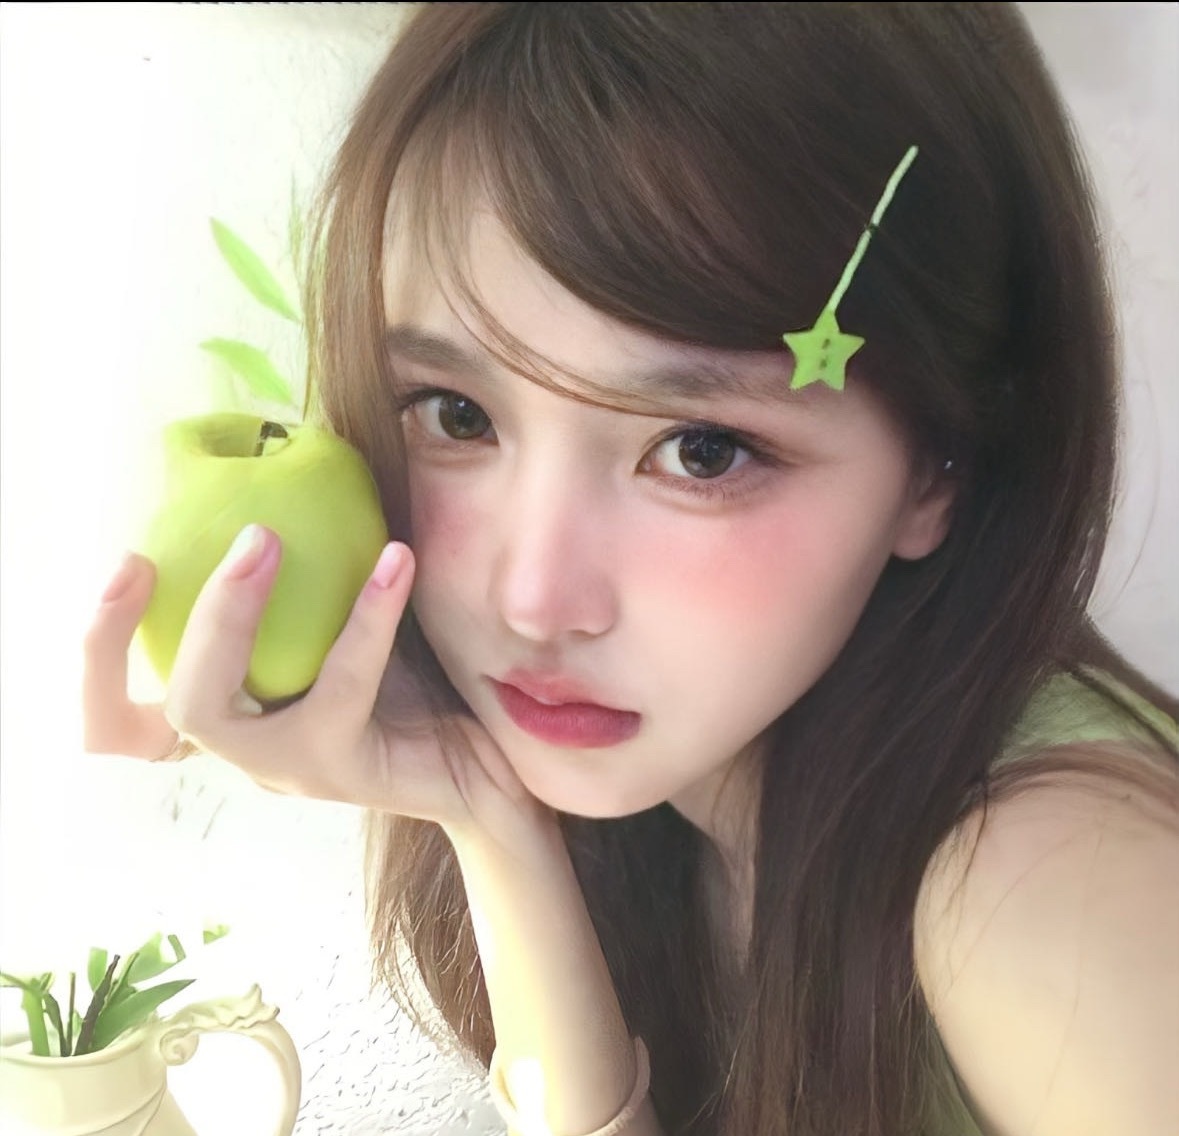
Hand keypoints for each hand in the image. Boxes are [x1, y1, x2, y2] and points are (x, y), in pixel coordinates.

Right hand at [82, 528, 548, 843]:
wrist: (494, 754)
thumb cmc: (415, 677)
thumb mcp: (344, 619)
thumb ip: (309, 575)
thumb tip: (284, 462)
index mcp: (233, 716)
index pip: (121, 716)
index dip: (100, 650)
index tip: (128, 561)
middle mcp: (244, 750)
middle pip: (132, 723)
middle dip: (120, 633)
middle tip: (155, 551)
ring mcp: (285, 768)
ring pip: (210, 710)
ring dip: (225, 612)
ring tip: (265, 536)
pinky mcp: (342, 769)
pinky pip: (338, 687)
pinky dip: (363, 616)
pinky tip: (396, 558)